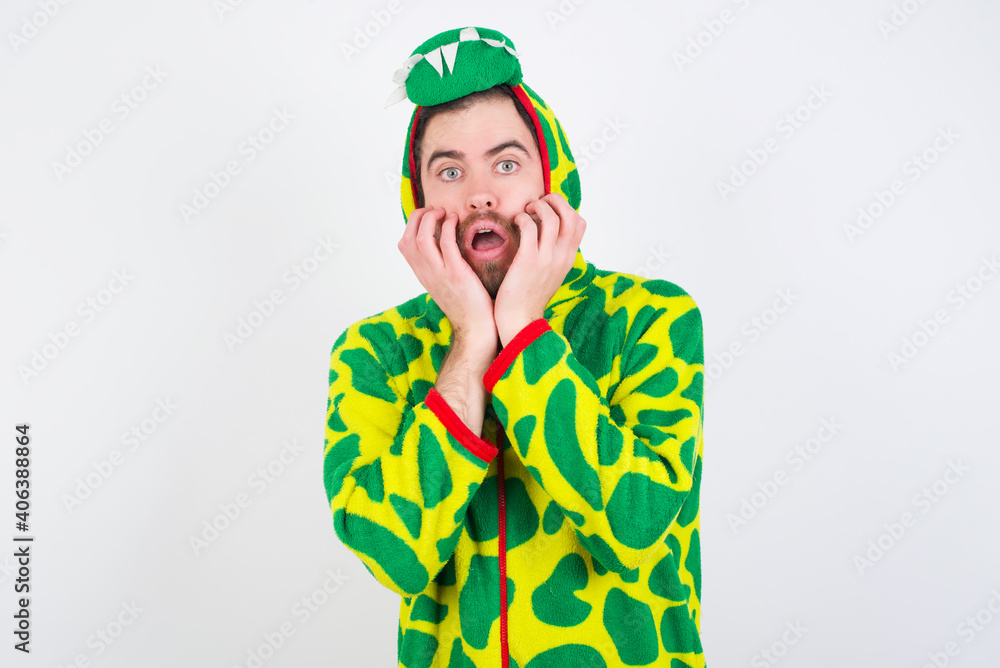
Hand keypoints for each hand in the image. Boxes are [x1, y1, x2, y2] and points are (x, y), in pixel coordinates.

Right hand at [398, 207, 497, 353]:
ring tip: (445, 213)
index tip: (430, 217)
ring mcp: (439, 273)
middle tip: (436, 211)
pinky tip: (457, 221)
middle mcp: (426, 273)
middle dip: (419, 216)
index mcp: (422, 274)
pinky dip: (449, 226)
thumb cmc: (466, 304)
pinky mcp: (456, 274)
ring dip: (432, 218)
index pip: (404, 243)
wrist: (476, 327)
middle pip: (408, 237)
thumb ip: (440, 266)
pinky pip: (446, 243)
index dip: (413, 224)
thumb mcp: (445, 284)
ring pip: (422, 237)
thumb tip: (444, 246)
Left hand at [494, 193, 586, 346]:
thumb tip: (547, 235)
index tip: (548, 209)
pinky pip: (530, 227)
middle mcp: (562, 256)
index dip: (565, 208)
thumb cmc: (529, 297)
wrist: (520, 321)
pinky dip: (523, 218)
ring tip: (526, 211)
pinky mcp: (528, 261)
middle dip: (554, 201)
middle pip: (570, 214)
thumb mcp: (550, 274)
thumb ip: (553, 255)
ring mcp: (547, 259)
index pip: (580, 223)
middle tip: (538, 204)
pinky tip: (516, 222)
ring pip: (552, 217)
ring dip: (538, 206)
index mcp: (568, 258)